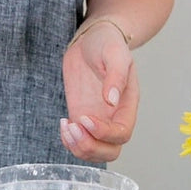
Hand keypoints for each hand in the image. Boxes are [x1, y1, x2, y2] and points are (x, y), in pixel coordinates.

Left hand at [60, 22, 139, 162]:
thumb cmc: (107, 43)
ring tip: (66, 126)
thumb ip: (116, 76)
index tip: (85, 118)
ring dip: (78, 147)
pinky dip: (68, 140)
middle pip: (110, 151)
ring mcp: (97, 118)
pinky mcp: (80, 115)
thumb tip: (111, 99)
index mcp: (127, 104)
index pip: (122, 133)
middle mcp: (114, 116)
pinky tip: (63, 123)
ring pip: (93, 150)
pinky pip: (77, 140)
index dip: (104, 133)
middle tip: (74, 127)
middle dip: (90, 147)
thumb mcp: (114, 53)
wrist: (91, 38)